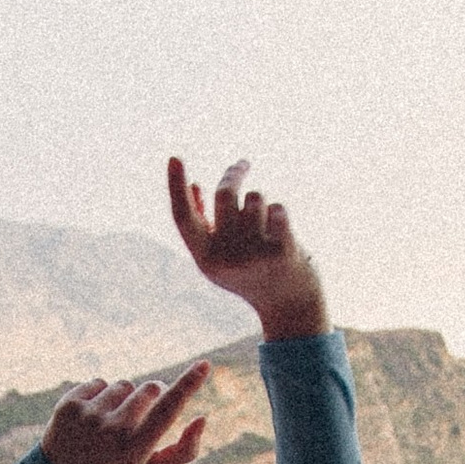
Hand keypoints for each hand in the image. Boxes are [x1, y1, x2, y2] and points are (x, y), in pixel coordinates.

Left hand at [42, 360, 213, 463]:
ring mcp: (88, 416)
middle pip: (149, 389)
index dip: (189, 384)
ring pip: (124, 385)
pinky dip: (101, 396)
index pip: (168, 410)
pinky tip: (92, 419)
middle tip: (140, 417)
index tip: (205, 364)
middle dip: (153, 395)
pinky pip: (100, 382)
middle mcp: (111, 431)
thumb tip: (202, 418)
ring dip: (125, 399)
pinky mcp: (69, 404)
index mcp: (134, 450)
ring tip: (110, 424)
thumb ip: (183, 451)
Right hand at [168, 157, 329, 339]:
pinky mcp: (281, 252)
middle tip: (242, 165)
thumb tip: (196, 185)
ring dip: (261, 202)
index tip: (174, 158)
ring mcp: (254, 256)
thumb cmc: (252, 273)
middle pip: (224, 195)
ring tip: (266, 222)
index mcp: (205, 260)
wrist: (290, 305)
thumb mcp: (223, 255)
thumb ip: (206, 224)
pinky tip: (282, 229)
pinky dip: (279, 212)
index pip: (183, 218)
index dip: (176, 187)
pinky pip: (278, 208)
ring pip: (255, 198)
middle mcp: (226, 260)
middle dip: (234, 174)